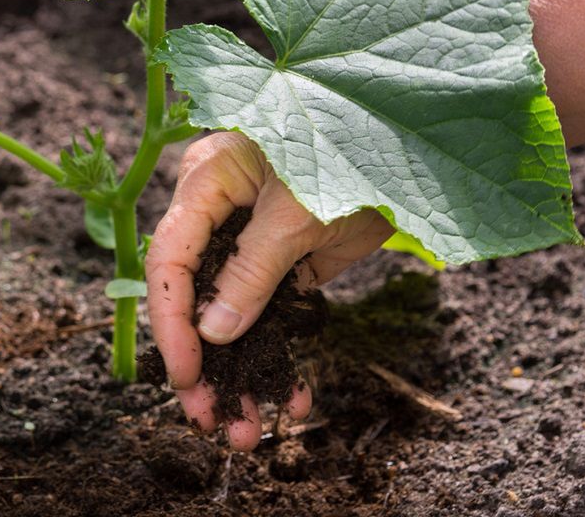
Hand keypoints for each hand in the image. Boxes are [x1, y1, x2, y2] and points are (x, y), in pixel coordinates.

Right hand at [146, 132, 393, 449]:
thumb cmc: (350, 150)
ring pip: (229, 318)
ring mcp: (251, 242)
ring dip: (238, 375)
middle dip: (201, 365)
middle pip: (192, 297)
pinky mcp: (285, 263)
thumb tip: (212, 332)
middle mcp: (218, 215)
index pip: (170, 260)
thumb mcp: (298, 212)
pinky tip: (290, 401)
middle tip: (207, 420)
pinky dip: (278, 360)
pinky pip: (270, 318)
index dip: (171, 322)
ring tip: (246, 434)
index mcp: (205, 185)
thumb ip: (253, 270)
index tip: (184, 377)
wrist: (414, 150)